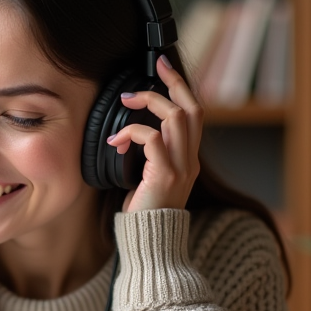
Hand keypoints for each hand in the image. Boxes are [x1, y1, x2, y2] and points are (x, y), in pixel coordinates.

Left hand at [106, 54, 202, 212]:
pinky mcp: (165, 175)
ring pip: (175, 117)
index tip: (163, 67)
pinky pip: (153, 139)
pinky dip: (132, 132)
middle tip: (149, 72)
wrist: (151, 244)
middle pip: (192, 109)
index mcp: (188, 159)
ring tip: (126, 104)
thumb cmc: (145, 213)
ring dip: (148, 104)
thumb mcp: (151, 178)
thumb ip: (151, 155)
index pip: (194, 114)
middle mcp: (190, 161)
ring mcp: (181, 168)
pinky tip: (116, 141)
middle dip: (171, 84)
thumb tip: (132, 131)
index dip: (180, 87)